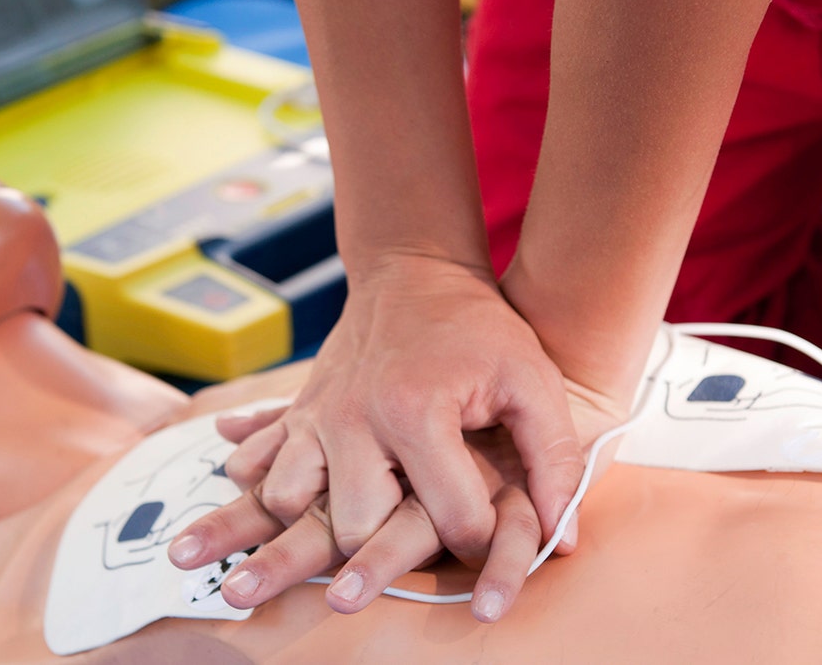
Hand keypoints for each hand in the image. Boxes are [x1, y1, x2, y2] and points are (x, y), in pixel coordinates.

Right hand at [170, 254, 586, 617]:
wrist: (412, 271)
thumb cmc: (480, 328)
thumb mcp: (534, 381)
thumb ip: (554, 460)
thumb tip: (561, 540)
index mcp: (417, 413)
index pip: (453, 520)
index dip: (483, 542)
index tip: (489, 530)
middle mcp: (354, 420)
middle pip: (359, 531)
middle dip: (392, 550)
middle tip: (421, 534)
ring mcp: (317, 416)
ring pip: (294, 506)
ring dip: (322, 526)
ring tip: (357, 528)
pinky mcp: (297, 413)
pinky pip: (261, 466)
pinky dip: (270, 490)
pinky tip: (289, 499)